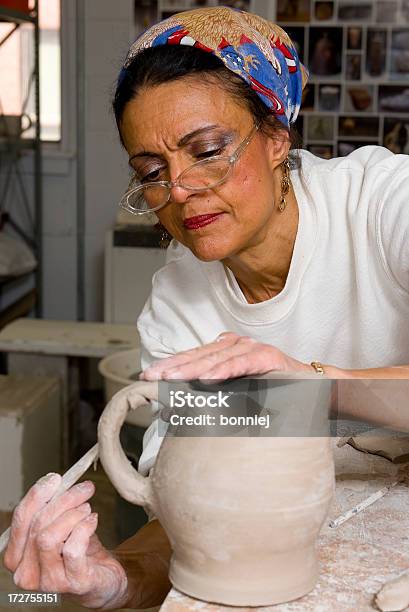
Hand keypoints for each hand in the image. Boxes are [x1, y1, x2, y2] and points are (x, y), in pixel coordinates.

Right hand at [3, 473, 127, 609]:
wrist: (103, 578)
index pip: (20, 519)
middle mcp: (26, 573)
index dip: (36, 496)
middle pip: (37, 525)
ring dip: (72, 515)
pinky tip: (93, 521)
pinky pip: (73, 549)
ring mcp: (48, 582)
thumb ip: (50, 509)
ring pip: (49, 537)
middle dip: (63, 500)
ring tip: (87, 509)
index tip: (55, 479)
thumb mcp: (59, 526)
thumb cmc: (78, 551)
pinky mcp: (73, 583)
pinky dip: (84, 528)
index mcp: (17, 556)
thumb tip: (53, 481)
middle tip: (84, 489)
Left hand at [140, 332, 311, 380]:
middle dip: (173, 367)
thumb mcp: (236, 395)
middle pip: (199, 355)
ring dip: (192, 369)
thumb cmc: (271, 394)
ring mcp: (252, 348)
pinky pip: (241, 363)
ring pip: (216, 358)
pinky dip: (224, 370)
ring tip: (171, 378)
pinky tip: (208, 378)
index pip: (193, 357)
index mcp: (225, 351)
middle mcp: (236, 345)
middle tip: (151, 377)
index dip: (171, 365)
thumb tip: (173, 412)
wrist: (313, 390)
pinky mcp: (267, 356)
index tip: (148, 377)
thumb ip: (211, 397)